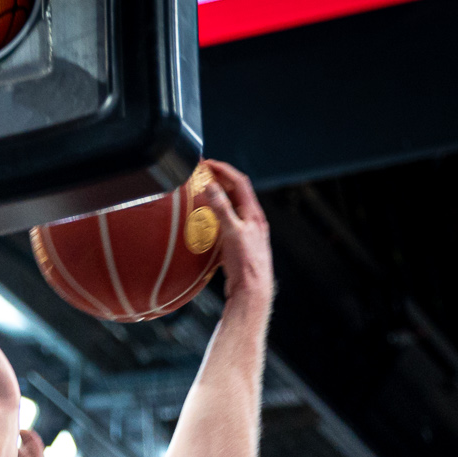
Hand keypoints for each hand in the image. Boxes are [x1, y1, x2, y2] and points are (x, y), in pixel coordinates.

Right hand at [195, 160, 271, 307]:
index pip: (240, 182)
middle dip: (220, 179)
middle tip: (203, 174)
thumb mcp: (232, 233)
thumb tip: (211, 186)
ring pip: (233, 207)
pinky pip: (228, 222)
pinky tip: (207, 221)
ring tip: (203, 192)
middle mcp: (253, 220)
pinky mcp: (240, 244)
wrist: (252, 291)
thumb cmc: (246, 263)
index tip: (207, 163)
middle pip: (237, 192)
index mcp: (254, 214)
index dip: (224, 169)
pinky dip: (217, 215)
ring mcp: (248, 232)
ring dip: (219, 196)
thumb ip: (222, 209)